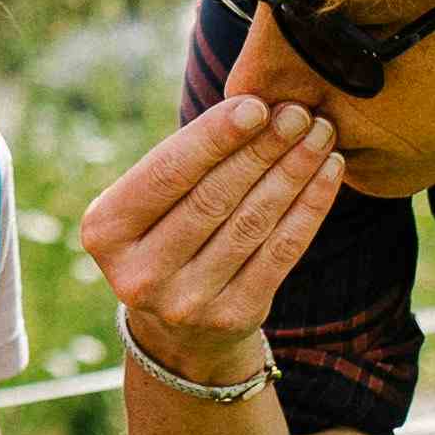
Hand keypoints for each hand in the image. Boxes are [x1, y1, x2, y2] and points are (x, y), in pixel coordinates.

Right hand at [79, 92, 346, 362]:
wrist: (177, 329)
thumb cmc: (166, 234)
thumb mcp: (150, 203)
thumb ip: (185, 162)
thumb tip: (256, 108)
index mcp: (105, 232)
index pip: (166, 174)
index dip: (213, 138)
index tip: (256, 105)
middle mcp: (139, 274)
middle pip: (212, 198)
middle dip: (261, 148)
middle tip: (297, 112)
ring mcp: (185, 303)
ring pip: (251, 223)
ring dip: (293, 171)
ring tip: (319, 134)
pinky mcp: (232, 318)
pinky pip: (280, 253)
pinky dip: (309, 207)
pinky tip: (328, 172)